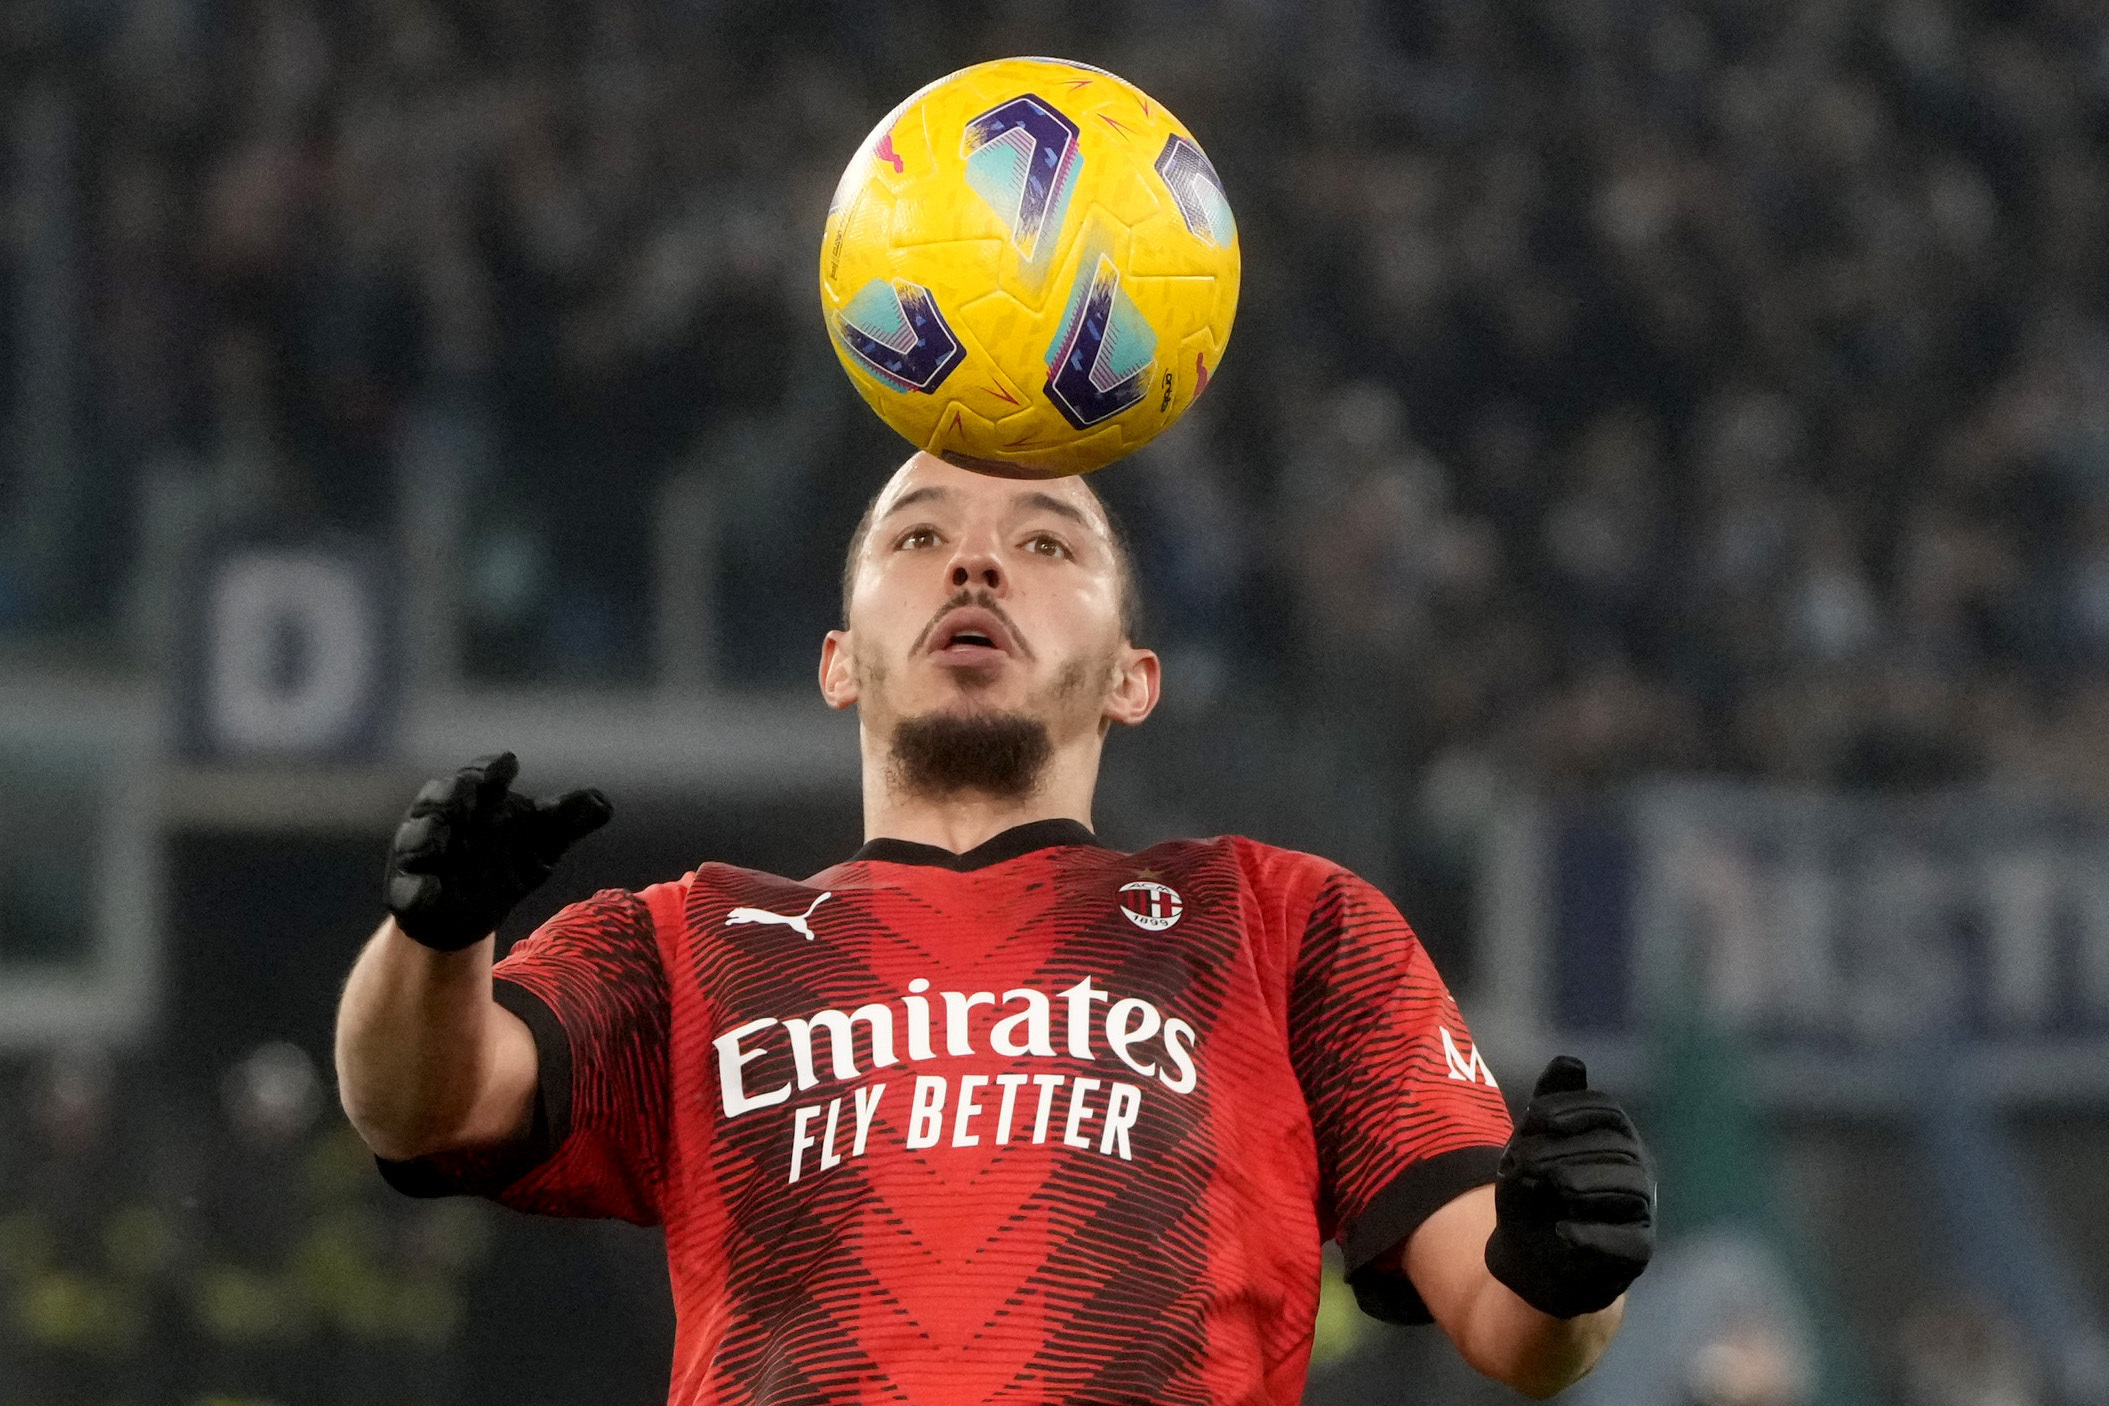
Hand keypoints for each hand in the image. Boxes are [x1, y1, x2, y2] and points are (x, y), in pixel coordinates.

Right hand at [384, 753, 612, 951]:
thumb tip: (603, 803)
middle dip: (453, 793)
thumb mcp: (543, 844)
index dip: (491, 768)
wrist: (470, 916)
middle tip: (469, 794)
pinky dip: (419, 889)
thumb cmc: (504, 864)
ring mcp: (420, 852)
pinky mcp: (408, 891)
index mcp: (478, 799)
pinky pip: (409, 889)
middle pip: (442, 795)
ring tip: (442, 841)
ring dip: (429, 835)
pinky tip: (432, 890)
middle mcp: (443, 817)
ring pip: (418, 837)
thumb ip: (569, 820)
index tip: (508, 764)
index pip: (482, 774)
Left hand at [1484, 1056, 1653, 1318]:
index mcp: (1614, 1138)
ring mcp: (1641, 1213)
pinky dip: (1594, 1236)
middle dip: (1566, 1151)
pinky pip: (1629, 1244)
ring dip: (1585, 1183)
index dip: (1574, 1109)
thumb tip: (1571, 1061)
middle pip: (1617, 1148)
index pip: (1607, 1111)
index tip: (1536, 1118)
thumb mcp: (1531, 1145)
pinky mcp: (1636, 1253)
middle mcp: (1636, 1171)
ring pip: (1630, 1188)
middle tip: (1523, 1161)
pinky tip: (1563, 1231)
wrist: (1532, 1256)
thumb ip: (1549, 1103)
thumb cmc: (1535, 1191)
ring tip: (1550, 1186)